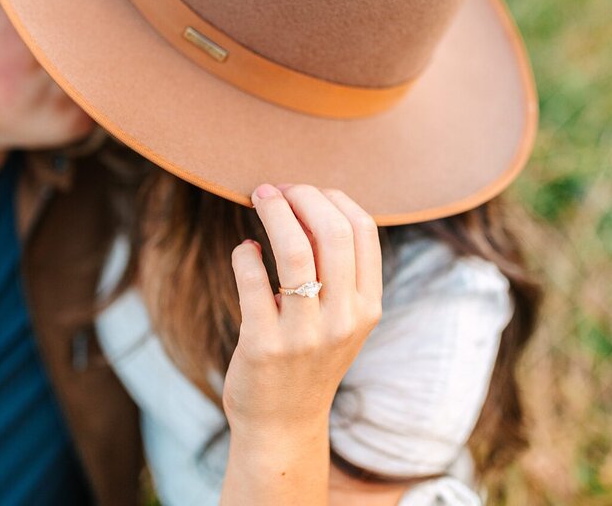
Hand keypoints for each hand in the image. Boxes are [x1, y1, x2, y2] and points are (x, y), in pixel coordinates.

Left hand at [224, 183, 382, 437]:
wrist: (282, 424)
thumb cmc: (309, 359)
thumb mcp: (342, 319)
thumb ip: (337, 270)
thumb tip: (310, 202)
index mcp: (368, 307)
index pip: (363, 230)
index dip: (332, 198)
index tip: (305, 191)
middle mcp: (343, 319)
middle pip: (332, 232)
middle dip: (301, 196)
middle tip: (275, 189)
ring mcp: (304, 334)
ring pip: (294, 251)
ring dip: (273, 212)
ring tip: (258, 198)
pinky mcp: (264, 345)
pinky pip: (252, 280)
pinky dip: (244, 254)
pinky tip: (243, 251)